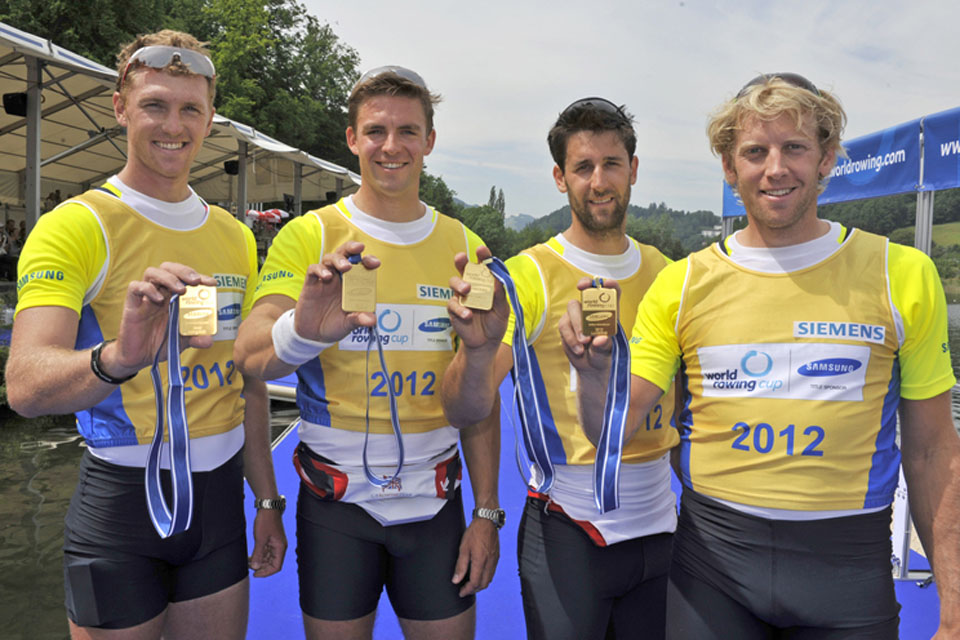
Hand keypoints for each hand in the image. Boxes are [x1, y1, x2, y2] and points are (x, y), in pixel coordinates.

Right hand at [105, 262, 216, 377]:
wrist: (139, 358)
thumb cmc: (161, 344)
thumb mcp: (183, 341)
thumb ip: (196, 338)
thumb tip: (209, 340)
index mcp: (175, 297)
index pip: (186, 278)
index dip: (199, 276)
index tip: (211, 283)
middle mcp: (161, 293)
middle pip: (169, 268)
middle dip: (184, 271)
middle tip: (195, 281)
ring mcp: (146, 297)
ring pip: (152, 273)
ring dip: (168, 277)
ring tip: (181, 290)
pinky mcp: (132, 305)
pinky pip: (135, 287)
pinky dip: (147, 289)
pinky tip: (159, 300)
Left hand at [249, 509, 286, 576]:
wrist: (267, 506)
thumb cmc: (266, 521)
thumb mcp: (260, 538)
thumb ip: (258, 554)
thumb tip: (255, 567)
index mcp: (280, 548)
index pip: (276, 567)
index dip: (266, 572)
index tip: (255, 574)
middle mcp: (279, 547)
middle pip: (272, 564)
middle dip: (261, 567)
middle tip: (249, 567)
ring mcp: (275, 543)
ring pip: (268, 558)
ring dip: (259, 562)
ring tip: (248, 562)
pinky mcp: (270, 540)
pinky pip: (265, 552)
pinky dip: (258, 555)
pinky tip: (250, 557)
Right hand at [293, 241, 379, 342]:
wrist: (313, 336)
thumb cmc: (334, 326)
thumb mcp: (349, 324)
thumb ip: (359, 320)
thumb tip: (371, 319)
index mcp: (352, 284)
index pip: (361, 266)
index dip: (368, 260)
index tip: (375, 263)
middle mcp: (339, 278)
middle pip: (344, 254)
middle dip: (352, 248)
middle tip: (359, 248)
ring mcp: (324, 280)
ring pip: (329, 258)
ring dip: (338, 259)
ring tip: (345, 267)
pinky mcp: (311, 284)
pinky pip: (313, 269)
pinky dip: (320, 269)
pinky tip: (327, 277)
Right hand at [446, 247, 508, 350]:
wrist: (486, 343)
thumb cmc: (495, 322)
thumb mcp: (503, 310)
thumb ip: (500, 296)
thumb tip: (498, 281)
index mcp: (485, 282)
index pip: (483, 265)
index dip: (482, 256)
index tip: (481, 249)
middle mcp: (472, 286)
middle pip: (463, 268)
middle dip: (461, 261)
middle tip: (462, 259)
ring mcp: (461, 297)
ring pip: (454, 282)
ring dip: (460, 283)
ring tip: (467, 289)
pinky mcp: (454, 309)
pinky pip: (453, 304)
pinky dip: (460, 309)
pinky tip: (468, 315)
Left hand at [451, 516, 499, 596]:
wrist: (487, 520)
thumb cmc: (475, 532)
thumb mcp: (463, 548)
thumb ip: (460, 566)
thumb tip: (456, 580)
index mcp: (480, 561)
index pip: (475, 583)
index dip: (467, 590)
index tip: (461, 592)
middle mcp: (489, 563)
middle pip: (484, 584)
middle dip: (474, 590)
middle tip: (465, 590)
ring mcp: (494, 560)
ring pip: (489, 579)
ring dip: (480, 584)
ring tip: (471, 584)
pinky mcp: (496, 556)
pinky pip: (492, 572)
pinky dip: (485, 577)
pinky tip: (479, 574)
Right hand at [558, 276, 620, 375]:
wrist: (591, 366)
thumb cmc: (602, 353)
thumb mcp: (607, 351)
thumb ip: (604, 345)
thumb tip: (600, 339)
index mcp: (609, 311)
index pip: (611, 291)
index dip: (609, 284)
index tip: (604, 284)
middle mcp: (592, 309)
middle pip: (586, 292)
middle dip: (584, 292)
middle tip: (584, 300)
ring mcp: (577, 315)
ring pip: (572, 308)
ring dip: (577, 326)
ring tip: (584, 343)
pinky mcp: (566, 324)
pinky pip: (564, 325)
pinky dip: (570, 338)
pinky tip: (578, 349)